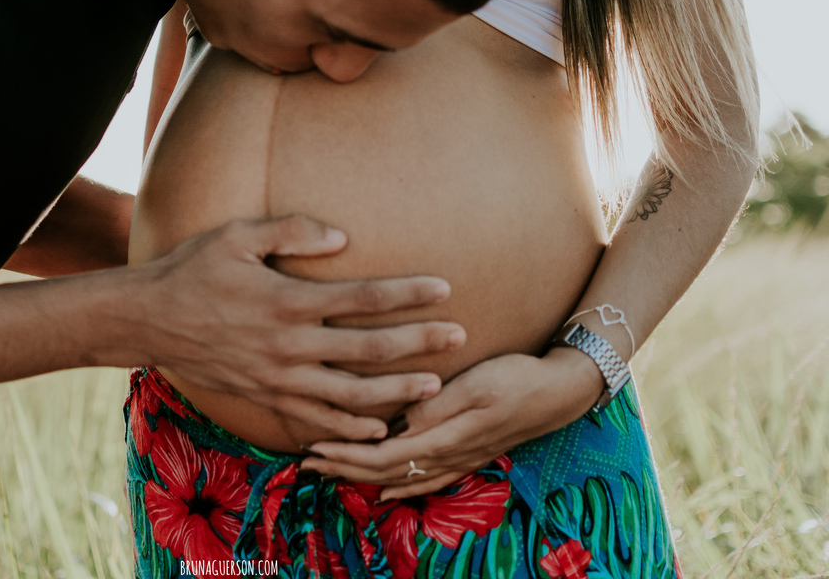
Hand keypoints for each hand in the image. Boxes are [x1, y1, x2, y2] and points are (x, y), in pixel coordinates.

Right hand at [127, 215, 462, 441]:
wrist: (148, 321)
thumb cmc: (193, 270)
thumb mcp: (236, 236)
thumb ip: (290, 231)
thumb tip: (342, 237)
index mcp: (288, 300)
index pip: (363, 298)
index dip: (407, 293)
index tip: (444, 288)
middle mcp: (289, 345)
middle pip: (369, 350)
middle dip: (419, 344)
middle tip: (460, 338)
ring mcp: (278, 378)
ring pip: (350, 394)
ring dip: (395, 392)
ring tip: (433, 388)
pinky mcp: (265, 398)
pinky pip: (316, 419)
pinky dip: (349, 427)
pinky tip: (377, 428)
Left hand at [298, 348, 604, 496]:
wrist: (561, 392)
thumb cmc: (518, 379)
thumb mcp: (477, 385)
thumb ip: (436, 407)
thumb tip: (397, 425)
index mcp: (445, 437)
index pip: (382, 456)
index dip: (345, 455)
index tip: (313, 446)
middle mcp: (448, 456)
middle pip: (384, 472)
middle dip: (343, 468)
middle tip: (307, 461)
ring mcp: (458, 459)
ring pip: (401, 479)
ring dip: (363, 477)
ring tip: (332, 472)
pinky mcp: (466, 455)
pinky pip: (423, 480)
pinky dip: (397, 485)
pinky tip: (383, 489)